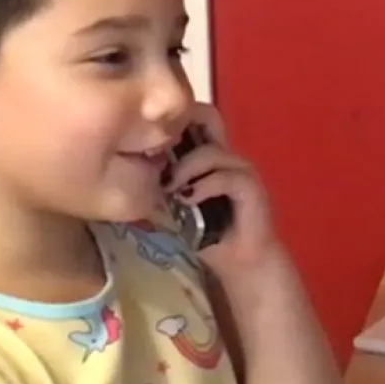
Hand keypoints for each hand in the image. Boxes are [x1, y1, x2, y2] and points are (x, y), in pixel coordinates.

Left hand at [164, 102, 278, 272]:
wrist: (243, 262)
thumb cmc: (208, 235)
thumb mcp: (179, 205)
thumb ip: (166, 184)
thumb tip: (132, 171)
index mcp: (211, 157)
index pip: (197, 121)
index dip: (175, 125)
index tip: (149, 147)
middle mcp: (228, 157)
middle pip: (206, 125)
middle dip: (177, 142)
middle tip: (154, 164)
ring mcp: (242, 170)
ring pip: (212, 152)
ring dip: (186, 168)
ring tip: (170, 188)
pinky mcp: (252, 188)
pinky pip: (227, 177)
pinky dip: (205, 186)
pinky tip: (188, 200)